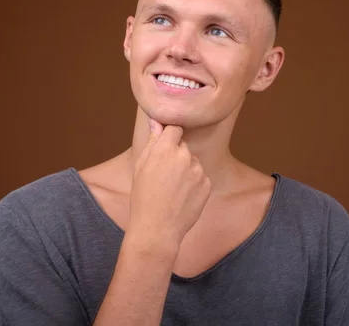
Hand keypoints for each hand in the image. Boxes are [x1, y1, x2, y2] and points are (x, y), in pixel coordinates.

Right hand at [128, 119, 211, 249]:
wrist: (157, 228)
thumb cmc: (143, 197)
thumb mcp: (141, 167)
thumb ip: (152, 142)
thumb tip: (157, 121)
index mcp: (164, 149)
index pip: (174, 128)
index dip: (170, 136)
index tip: (165, 145)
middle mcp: (184, 156)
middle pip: (183, 146)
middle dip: (175, 155)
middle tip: (164, 175)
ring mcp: (198, 170)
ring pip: (192, 162)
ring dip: (186, 170)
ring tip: (172, 189)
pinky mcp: (207, 184)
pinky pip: (201, 177)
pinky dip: (194, 184)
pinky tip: (182, 196)